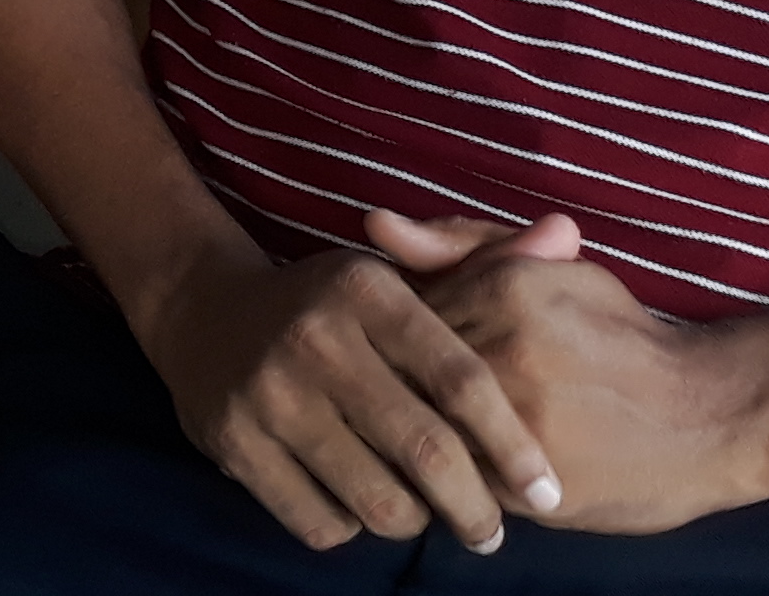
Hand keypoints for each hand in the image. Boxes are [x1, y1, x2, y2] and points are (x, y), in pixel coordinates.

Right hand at [130, 235, 563, 555]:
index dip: (514, 445)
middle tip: (491, 534)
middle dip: (474, 509)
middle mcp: (315, 337)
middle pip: (426, 452)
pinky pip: (320, 522)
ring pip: (377, 500)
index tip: (548, 492)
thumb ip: (486, 260)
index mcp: (365, 289)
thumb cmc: (327, 305)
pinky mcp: (232, 442)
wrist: (199, 310)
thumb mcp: (395, 272)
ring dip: (413, 521)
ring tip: (422, 514)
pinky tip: (354, 502)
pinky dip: (349, 526)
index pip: (461, 380)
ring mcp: (268, 393)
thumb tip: (569, 234)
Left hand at [369, 209, 765, 534]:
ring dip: (406, 427)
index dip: (386, 328)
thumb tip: (375, 224)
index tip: (393, 342)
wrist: (711, 416)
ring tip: (417, 424)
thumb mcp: (552, 268)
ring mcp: (513, 422)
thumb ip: (461, 243)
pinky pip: (450, 480)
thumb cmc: (623, 334)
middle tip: (395, 386)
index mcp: (505, 286)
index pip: (396, 304)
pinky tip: (453, 462)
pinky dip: (441, 473)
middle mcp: (503, 350)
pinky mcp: (525, 485)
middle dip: (388, 377)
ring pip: (416, 424)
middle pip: (397, 364)